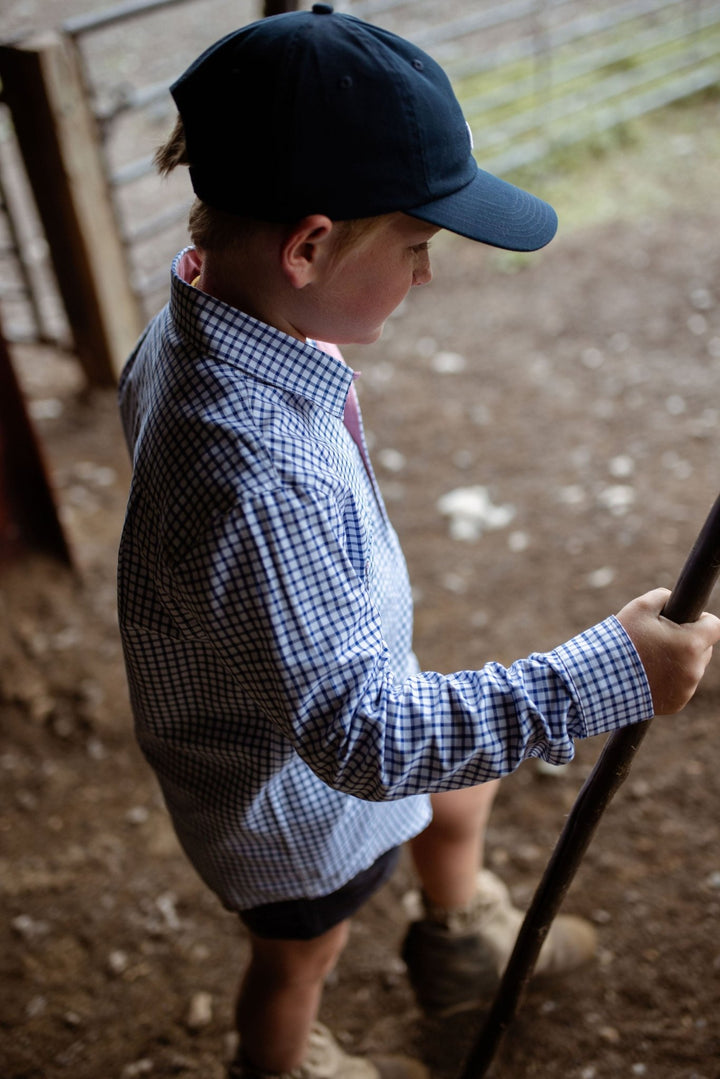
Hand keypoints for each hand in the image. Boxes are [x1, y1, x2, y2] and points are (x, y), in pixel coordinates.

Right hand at [616, 588, 719, 714]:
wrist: (601, 679)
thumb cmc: (622, 641)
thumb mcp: (640, 607)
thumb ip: (663, 597)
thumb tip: (673, 600)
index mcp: (691, 643)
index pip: (714, 625)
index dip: (701, 619)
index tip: (686, 620)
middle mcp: (695, 668)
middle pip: (704, 648)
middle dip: (687, 642)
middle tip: (660, 640)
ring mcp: (687, 689)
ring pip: (692, 668)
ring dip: (679, 661)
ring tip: (650, 660)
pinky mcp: (677, 703)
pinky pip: (681, 687)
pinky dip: (670, 681)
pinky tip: (649, 676)